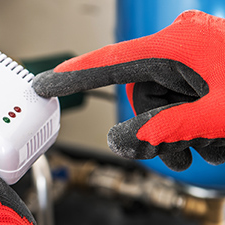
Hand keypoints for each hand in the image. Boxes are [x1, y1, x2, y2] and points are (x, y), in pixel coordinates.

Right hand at [33, 10, 224, 170]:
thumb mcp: (217, 114)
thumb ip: (166, 128)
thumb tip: (127, 139)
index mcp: (176, 46)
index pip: (109, 63)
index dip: (73, 77)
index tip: (45, 84)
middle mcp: (181, 46)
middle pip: (138, 94)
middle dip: (153, 128)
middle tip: (175, 150)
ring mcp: (196, 57)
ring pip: (161, 104)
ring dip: (178, 134)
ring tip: (208, 146)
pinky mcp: (206, 69)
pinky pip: (181, 101)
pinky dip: (192, 125)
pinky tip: (215, 137)